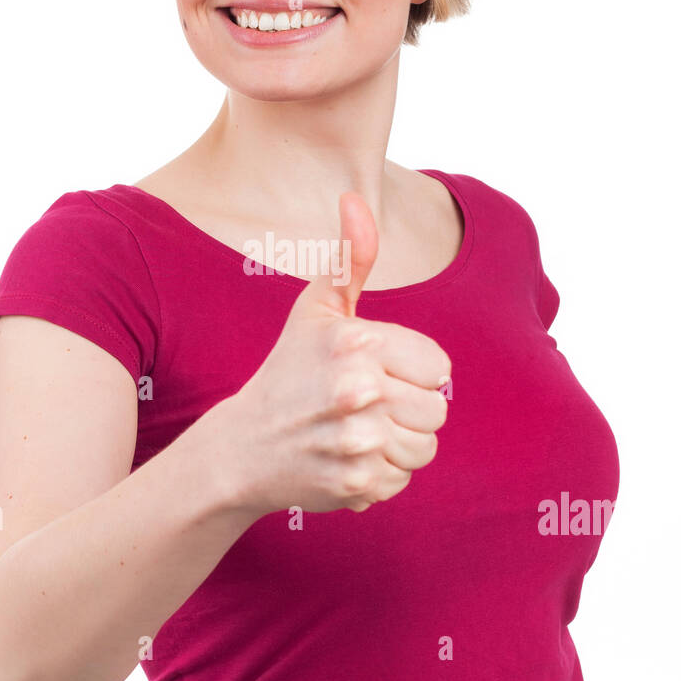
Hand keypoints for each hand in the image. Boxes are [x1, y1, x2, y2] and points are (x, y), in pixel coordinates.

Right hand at [221, 191, 450, 514]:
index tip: (377, 374)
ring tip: (358, 432)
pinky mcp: (354, 483)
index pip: (439, 367)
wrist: (240, 447)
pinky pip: (402, 480)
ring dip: (398, 445)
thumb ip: (350, 258)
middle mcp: (358, 390)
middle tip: (363, 407)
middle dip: (407, 410)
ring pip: (425, 448)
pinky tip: (346, 459)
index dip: (412, 371)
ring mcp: (356, 440)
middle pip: (438, 410)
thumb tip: (354, 198)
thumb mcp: (316, 310)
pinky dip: (380, 474)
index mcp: (357, 343)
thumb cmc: (288, 371)